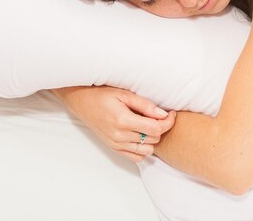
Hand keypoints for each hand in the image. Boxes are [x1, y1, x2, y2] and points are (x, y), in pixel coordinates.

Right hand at [52, 85, 176, 161]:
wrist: (82, 102)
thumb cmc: (102, 95)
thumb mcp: (124, 94)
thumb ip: (145, 105)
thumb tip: (163, 114)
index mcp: (123, 121)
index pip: (156, 129)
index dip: (168, 122)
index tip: (171, 113)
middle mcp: (120, 136)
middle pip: (154, 139)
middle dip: (160, 128)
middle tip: (158, 116)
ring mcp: (116, 144)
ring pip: (147, 150)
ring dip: (152, 139)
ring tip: (148, 125)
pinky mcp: (114, 148)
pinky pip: (137, 157)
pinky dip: (143, 148)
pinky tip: (141, 135)